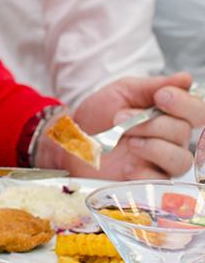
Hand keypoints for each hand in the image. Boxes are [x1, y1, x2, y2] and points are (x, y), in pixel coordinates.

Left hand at [65, 72, 204, 178]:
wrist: (70, 139)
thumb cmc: (98, 115)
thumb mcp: (121, 92)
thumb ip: (152, 86)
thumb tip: (185, 78)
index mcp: (169, 116)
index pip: (198, 112)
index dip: (186, 104)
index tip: (161, 97)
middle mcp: (171, 141)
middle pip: (183, 133)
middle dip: (151, 122)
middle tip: (120, 117)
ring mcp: (161, 164)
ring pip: (179, 159)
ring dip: (151, 146)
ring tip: (126, 140)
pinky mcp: (147, 184)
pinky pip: (161, 182)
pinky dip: (144, 171)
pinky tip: (127, 165)